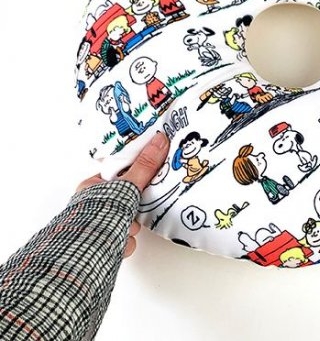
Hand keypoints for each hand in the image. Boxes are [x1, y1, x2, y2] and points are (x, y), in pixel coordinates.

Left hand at [76, 131, 169, 257]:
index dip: (136, 175)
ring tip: (125, 229)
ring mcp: (95, 226)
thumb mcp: (127, 186)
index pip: (119, 174)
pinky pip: (120, 240)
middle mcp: (92, 206)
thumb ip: (145, 165)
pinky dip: (124, 243)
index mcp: (93, 187)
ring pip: (124, 221)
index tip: (151, 174)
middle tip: (138, 207)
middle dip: (134, 207)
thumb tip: (159, 140)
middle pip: (124, 199)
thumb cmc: (98, 216)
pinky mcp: (100, 245)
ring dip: (129, 227)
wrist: (83, 256)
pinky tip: (121, 243)